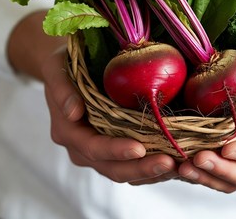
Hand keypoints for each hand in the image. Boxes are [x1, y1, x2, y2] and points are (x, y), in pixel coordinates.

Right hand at [42, 47, 178, 184]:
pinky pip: (133, 164)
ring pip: (125, 171)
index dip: (116, 151)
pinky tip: (175, 163)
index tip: (139, 149)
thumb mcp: (57, 68)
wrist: (69, 68)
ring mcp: (100, 150)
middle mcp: (83, 147)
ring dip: (151, 172)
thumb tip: (73, 112)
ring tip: (178, 167)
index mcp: (68, 131)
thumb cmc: (64, 64)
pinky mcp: (115, 147)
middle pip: (112, 167)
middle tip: (169, 163)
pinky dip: (152, 167)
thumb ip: (62, 89)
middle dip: (141, 168)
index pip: (93, 148)